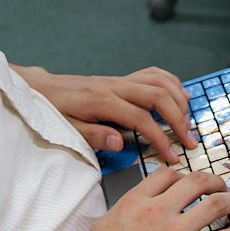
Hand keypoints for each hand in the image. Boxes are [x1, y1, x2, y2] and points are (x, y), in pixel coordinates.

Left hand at [12, 65, 197, 162]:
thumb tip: (120, 142)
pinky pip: (152, 74)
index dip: (160, 138)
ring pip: (159, 81)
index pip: (141, 119)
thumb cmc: (52, 111)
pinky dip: (170, 83)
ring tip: (188, 121)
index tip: (172, 156)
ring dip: (178, 100)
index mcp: (102, 101)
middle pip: (158, 96)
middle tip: (189, 141)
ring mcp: (119, 79)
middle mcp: (114, 86)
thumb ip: (93, 135)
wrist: (40, 88)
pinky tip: (179, 96)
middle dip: (178, 120)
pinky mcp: (120, 78)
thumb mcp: (66, 129)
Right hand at [60, 168, 229, 230]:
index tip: (190, 184)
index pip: (167, 174)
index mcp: (133, 202)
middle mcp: (156, 212)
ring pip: (214, 205)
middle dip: (214, 181)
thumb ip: (127, 212)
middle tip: (221, 188)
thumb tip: (140, 211)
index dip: (183, 176)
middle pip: (196, 181)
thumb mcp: (104, 226)